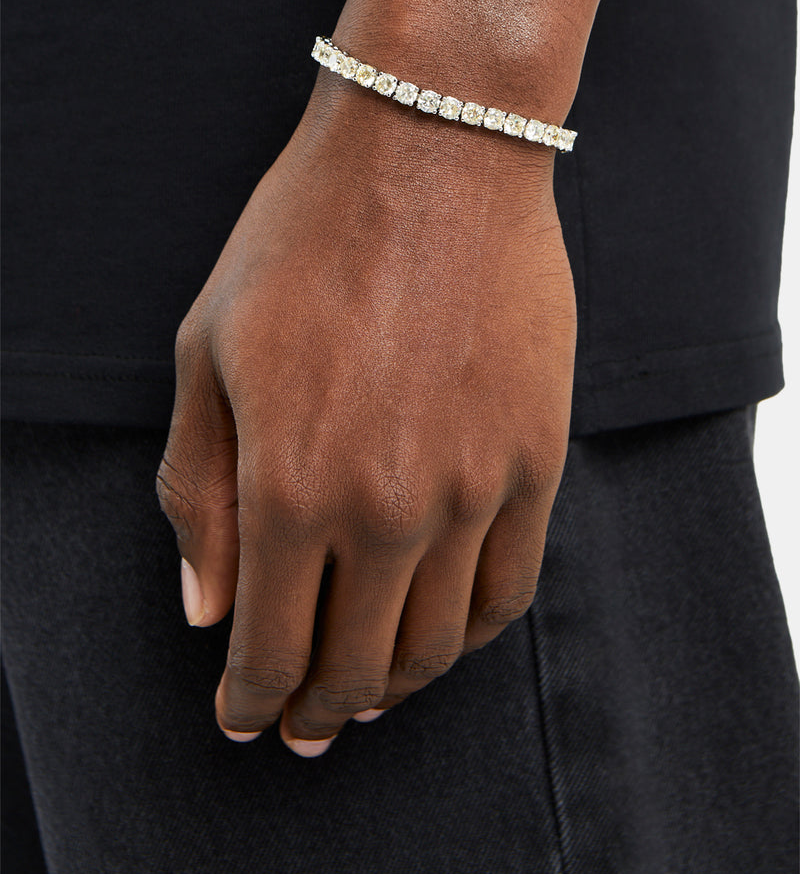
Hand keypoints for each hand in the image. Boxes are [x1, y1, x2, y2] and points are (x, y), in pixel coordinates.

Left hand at [156, 73, 575, 756]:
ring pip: (439, 644)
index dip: (252, 701)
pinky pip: (511, 587)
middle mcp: (386, 507)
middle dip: (320, 709)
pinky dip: (472, 632)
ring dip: (397, 683)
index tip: (243, 718)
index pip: (269, 648)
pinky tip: (445, 627)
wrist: (432, 151)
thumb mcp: (206, 353)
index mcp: (288, 486)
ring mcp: (474, 487)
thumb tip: (205, 609)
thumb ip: (199, 493)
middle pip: (357, 665)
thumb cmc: (301, 239)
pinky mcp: (537, 457)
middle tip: (304, 722)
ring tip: (371, 685)